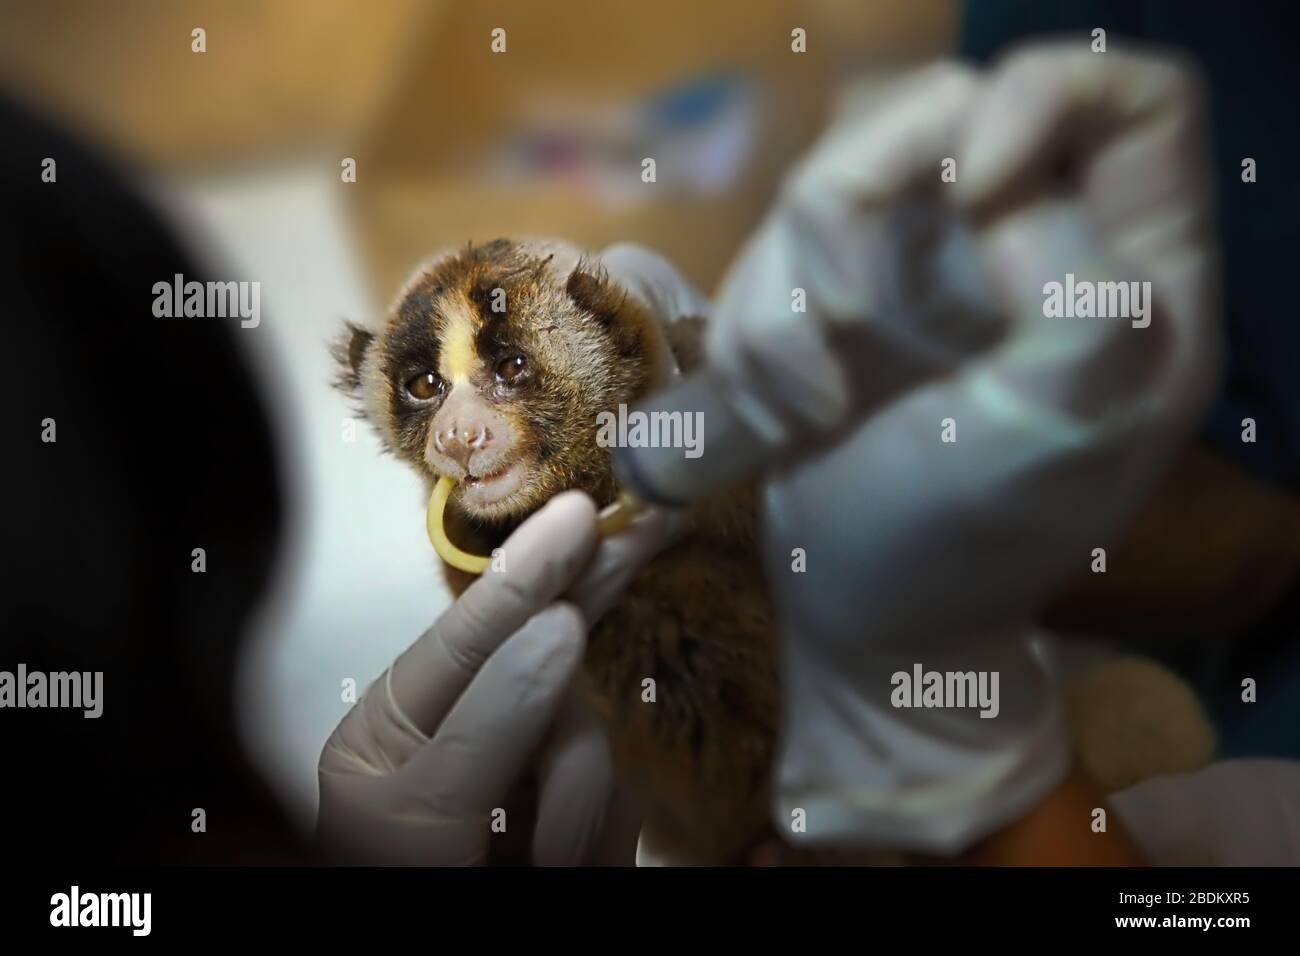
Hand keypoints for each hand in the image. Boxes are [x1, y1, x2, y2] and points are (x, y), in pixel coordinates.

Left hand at [317, 491, 688, 864]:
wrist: (442, 954)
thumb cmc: (395, 890)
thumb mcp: (422, 816)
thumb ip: (491, 720)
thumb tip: (562, 627)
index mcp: (401, 719)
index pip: (472, 629)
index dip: (530, 569)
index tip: (584, 513)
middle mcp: (469, 729)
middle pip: (544, 652)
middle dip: (592, 594)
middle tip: (651, 525)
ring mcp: (526, 771)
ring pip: (592, 736)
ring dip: (576, 802)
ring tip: (534, 867)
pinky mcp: (573, 816)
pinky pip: (616, 794)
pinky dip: (597, 835)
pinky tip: (556, 868)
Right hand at [707, 48, 1219, 852]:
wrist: (863, 619)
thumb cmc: (971, 544)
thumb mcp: (1060, 440)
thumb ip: (1081, 304)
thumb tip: (1005, 207)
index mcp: (1128, 264)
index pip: (1123, 100)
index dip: (1043, 99)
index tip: (970, 186)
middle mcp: (1019, 240)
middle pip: (933, 112)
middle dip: (858, 217)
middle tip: (848, 322)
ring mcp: (917, 262)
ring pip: (825, 183)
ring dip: (784, 307)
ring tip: (806, 412)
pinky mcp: (832, 294)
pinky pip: (763, 254)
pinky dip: (749, 340)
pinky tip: (780, 419)